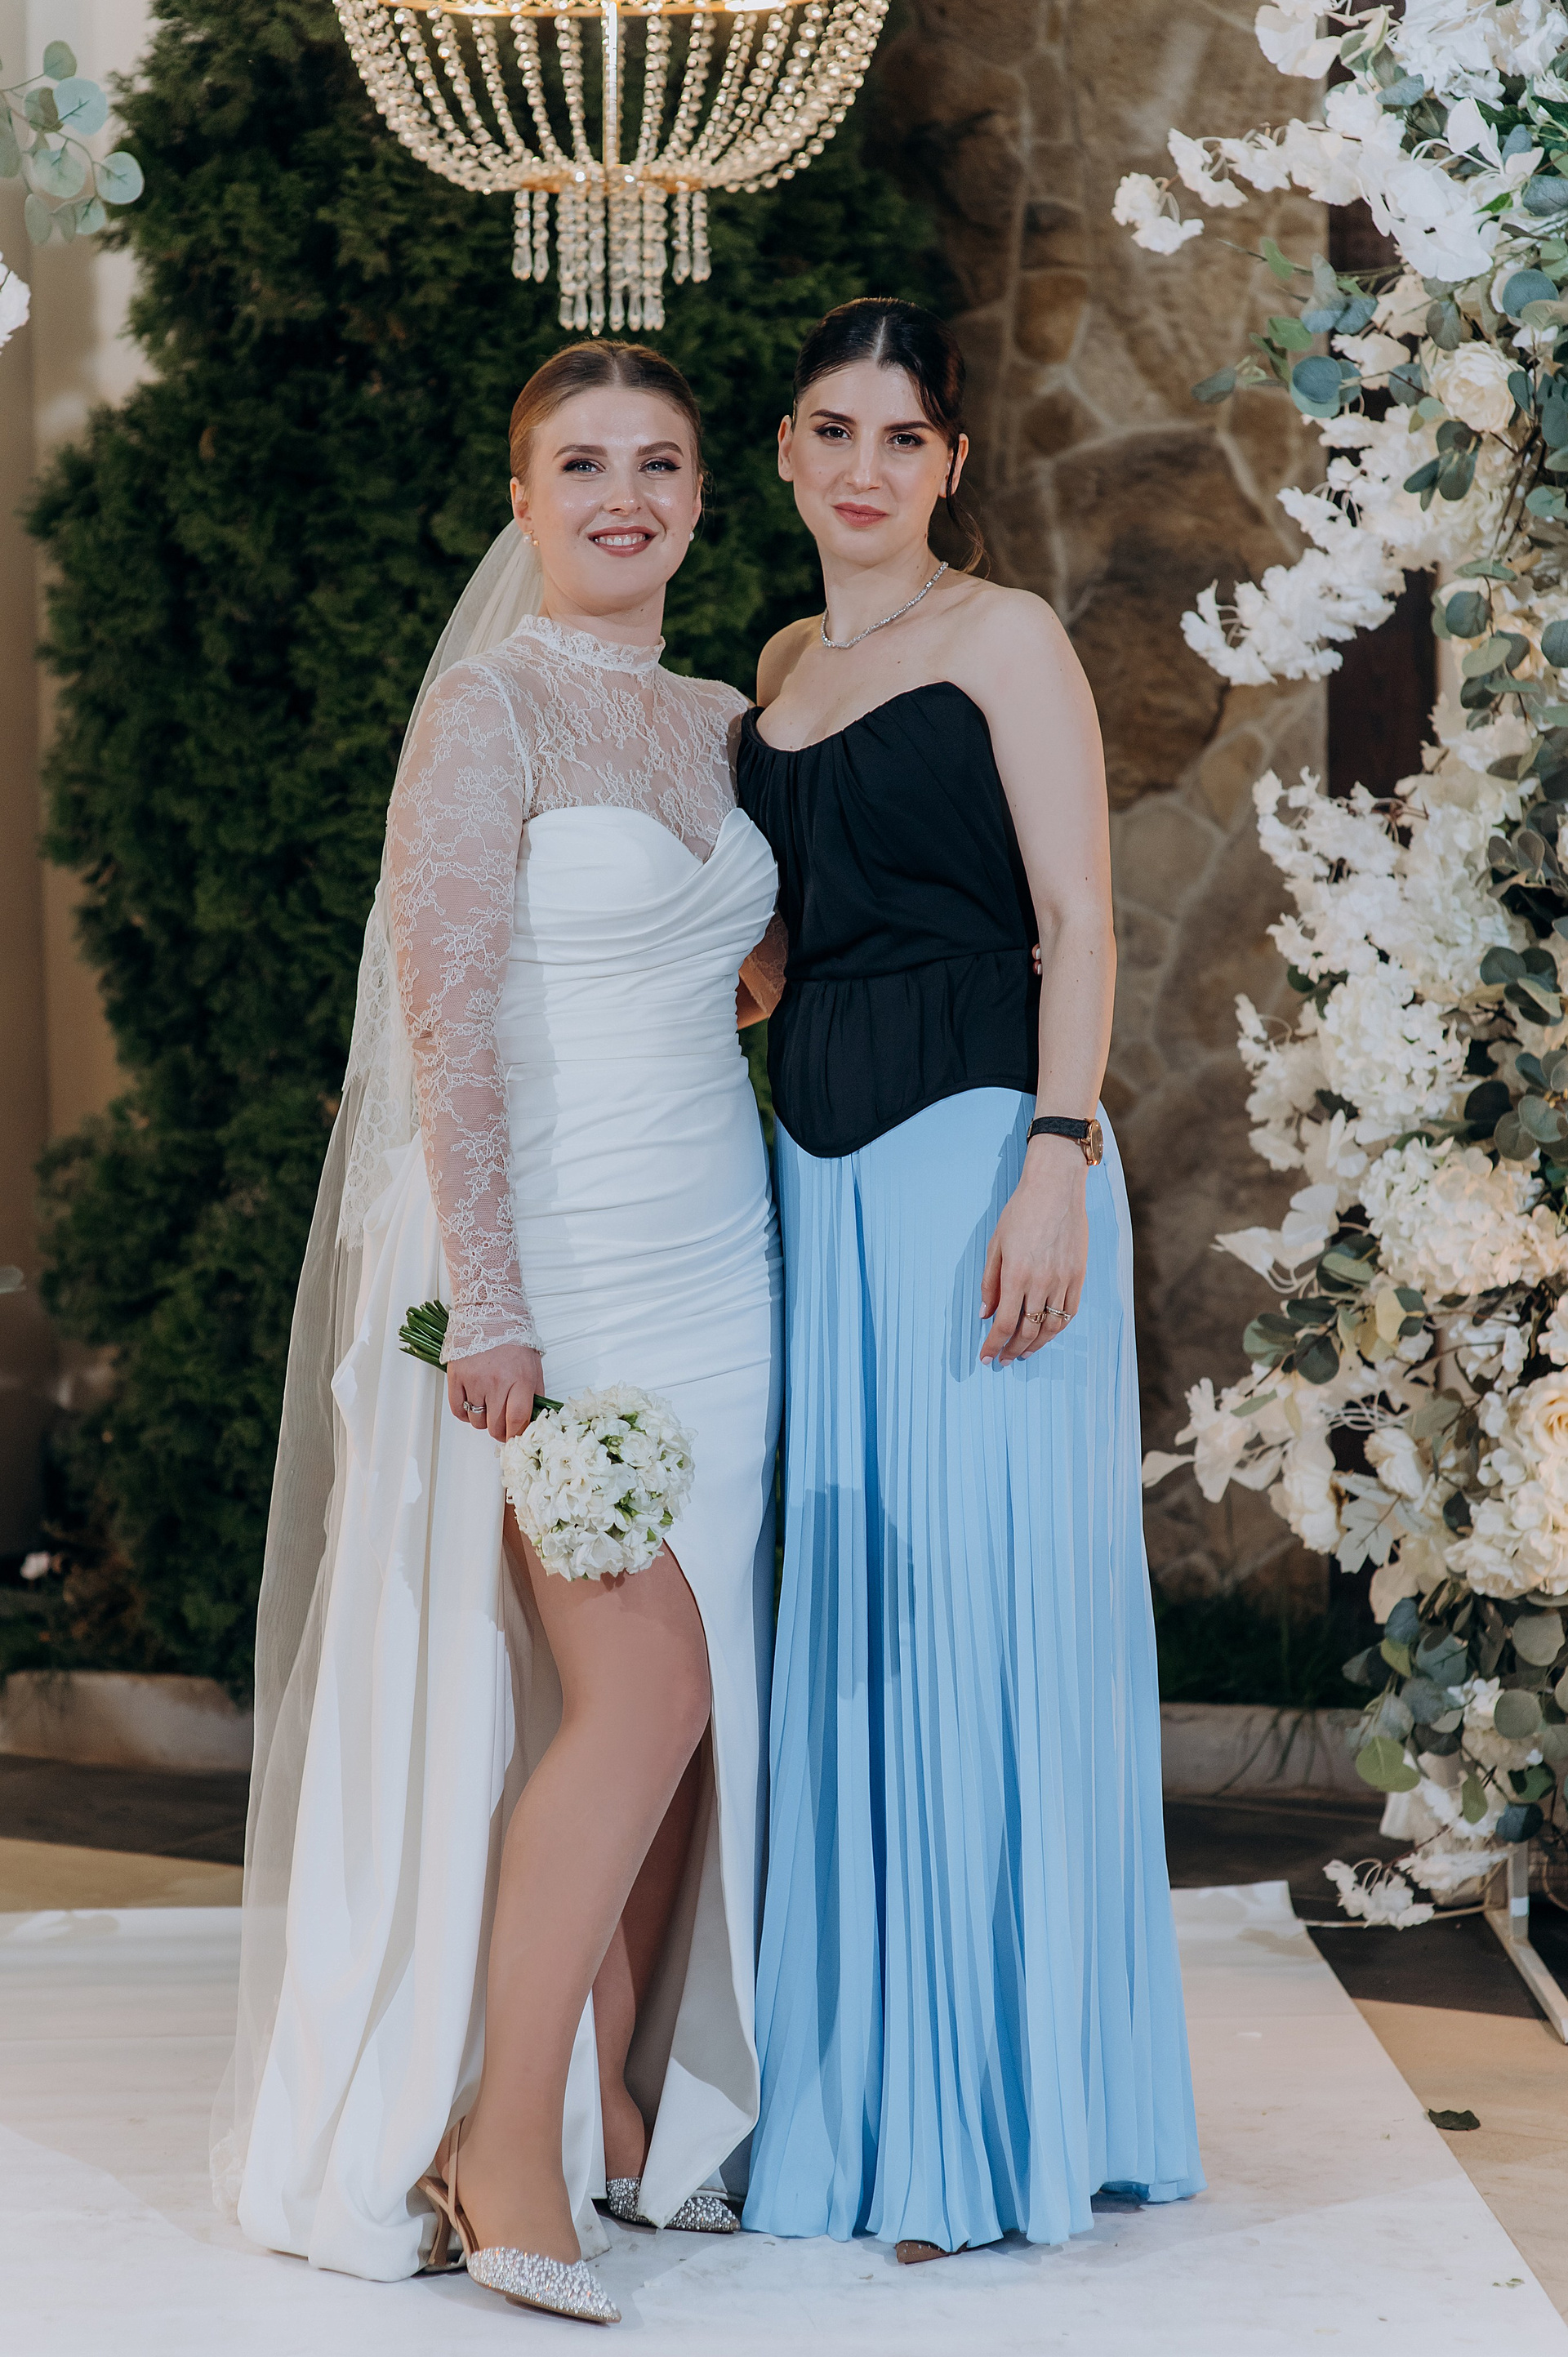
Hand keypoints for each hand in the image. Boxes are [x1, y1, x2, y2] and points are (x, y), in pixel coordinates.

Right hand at [447, 1343, 544, 1439]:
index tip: (515, 1437)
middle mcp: (497, 1382)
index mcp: (520, 1380)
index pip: (517, 1421)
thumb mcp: (534, 1367)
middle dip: (500, 1431)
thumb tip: (532, 1419)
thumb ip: (534, 1394)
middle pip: (495, 1426)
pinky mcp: (456, 1377)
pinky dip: (465, 1413)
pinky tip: (473, 1404)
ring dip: (483, 1420)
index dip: (516, 1435)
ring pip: (476, 1421)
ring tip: (488, 1406)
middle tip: (502, 1425)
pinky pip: (457, 1410)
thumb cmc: (514, 1338)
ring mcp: (474, 1380)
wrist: (490, 1312)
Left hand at [979, 1134, 1087, 1365]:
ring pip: (1051, 1327)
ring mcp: (1063, 1280)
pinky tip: (1047, 1335)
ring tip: (1023, 1354)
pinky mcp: (1079, 1275)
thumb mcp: (995, 1245)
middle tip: (1003, 1360)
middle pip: (1027, 1331)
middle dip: (1012, 1351)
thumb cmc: (1020, 1213)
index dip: (993, 1346)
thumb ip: (989, 1283)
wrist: (1055, 1188)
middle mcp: (1040, 1282)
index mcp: (1015, 1275)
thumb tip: (985, 1314)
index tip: (986, 1358)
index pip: (1003, 1324)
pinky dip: (1058, 1329)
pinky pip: (1070, 1313)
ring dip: (1035, 1346)